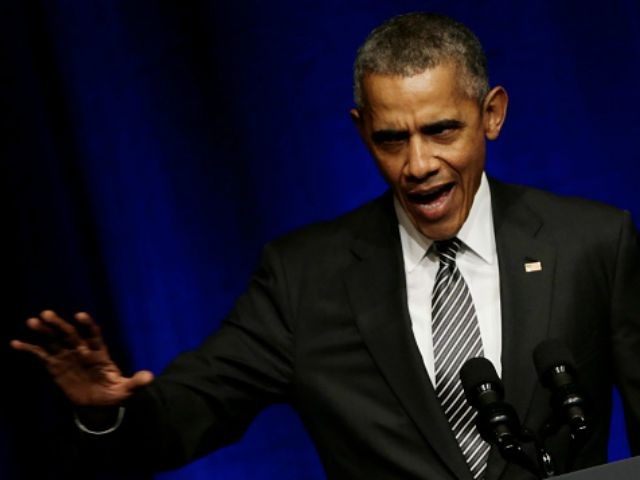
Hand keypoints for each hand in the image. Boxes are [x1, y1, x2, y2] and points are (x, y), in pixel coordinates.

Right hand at [10, 310, 152, 406]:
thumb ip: (135, 383)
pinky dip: (29, 349)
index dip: (87, 325)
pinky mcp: (55, 366)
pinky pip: (41, 355)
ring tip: (32, 321)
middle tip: (46, 314)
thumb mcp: (127, 390)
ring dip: (44, 331)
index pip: (93, 336)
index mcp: (100, 353)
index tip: (80, 315)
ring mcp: (68, 356)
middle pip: (70, 334)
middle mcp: (82, 350)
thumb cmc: (114, 392)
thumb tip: (150, 378)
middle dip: (59, 324)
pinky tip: (15, 343)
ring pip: (54, 341)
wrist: (99, 404)